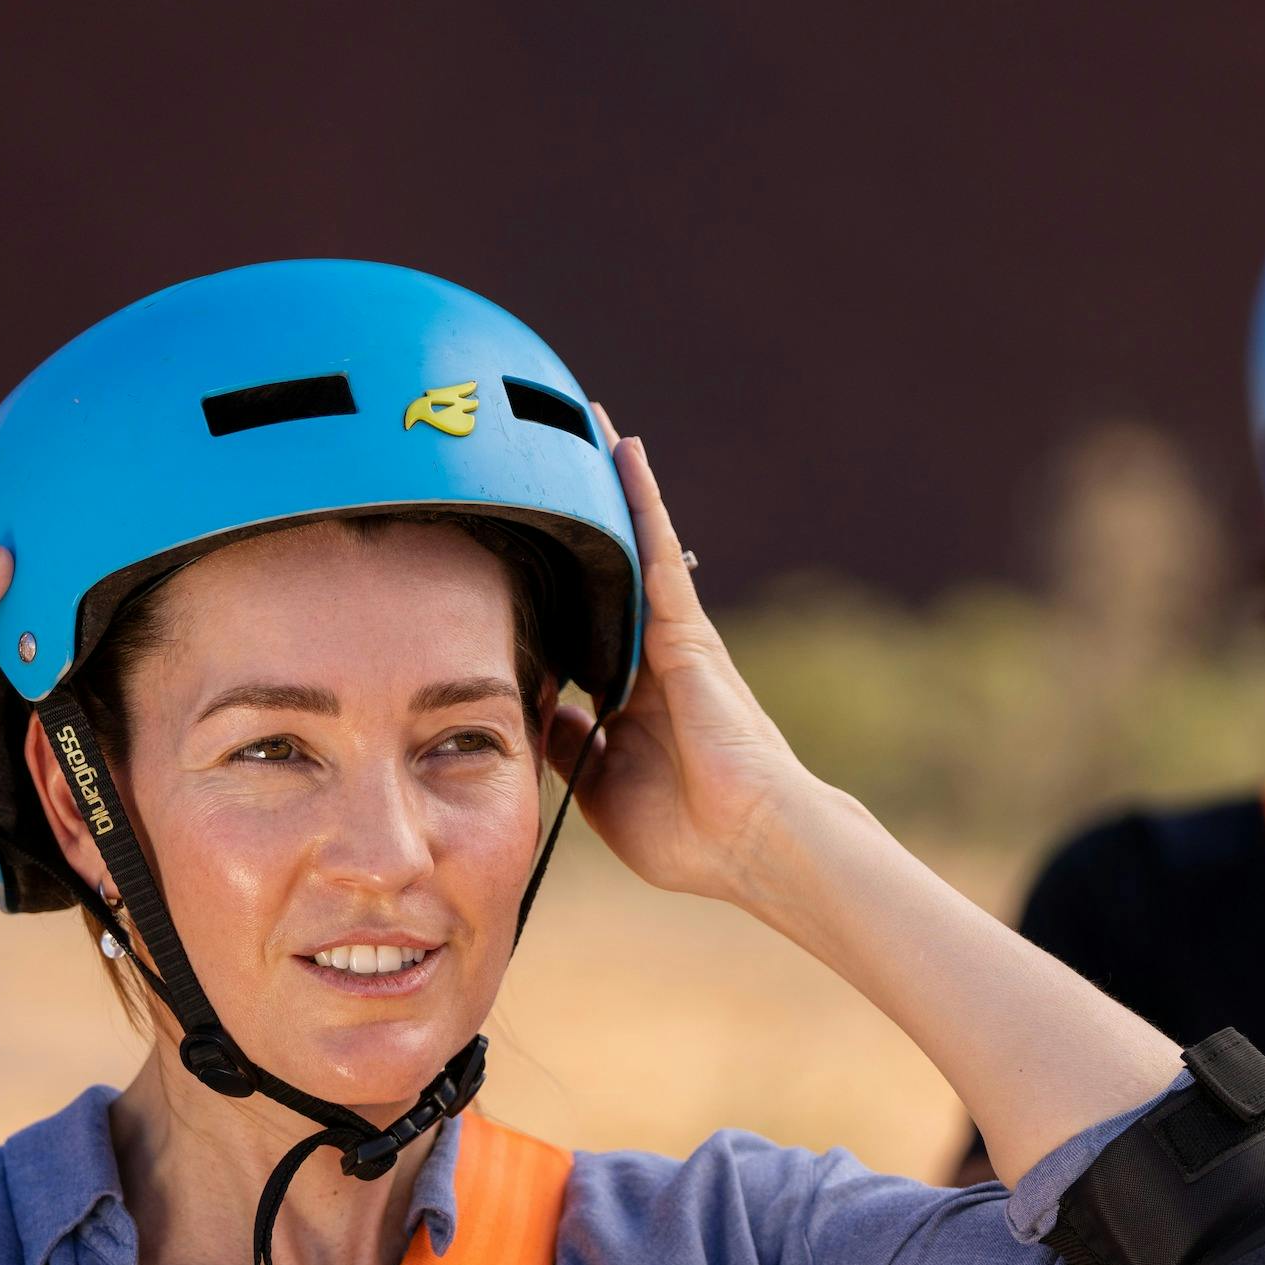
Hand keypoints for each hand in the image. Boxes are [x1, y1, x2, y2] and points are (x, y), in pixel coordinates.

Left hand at [550, 416, 828, 904]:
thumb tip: (539, 706)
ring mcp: (670, 638)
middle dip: (579, 522)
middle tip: (542, 460)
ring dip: (608, 486)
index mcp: (626, 704)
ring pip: (630, 546)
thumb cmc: (689, 834)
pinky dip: (640, 498)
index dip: (550, 597)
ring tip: (582, 424)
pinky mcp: (685, 626)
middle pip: (605, 574)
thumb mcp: (599, 792)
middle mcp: (648, 660)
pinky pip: (657, 548)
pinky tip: (622, 448)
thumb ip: (567, 747)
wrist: (750, 841)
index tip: (514, 561)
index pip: (578, 636)